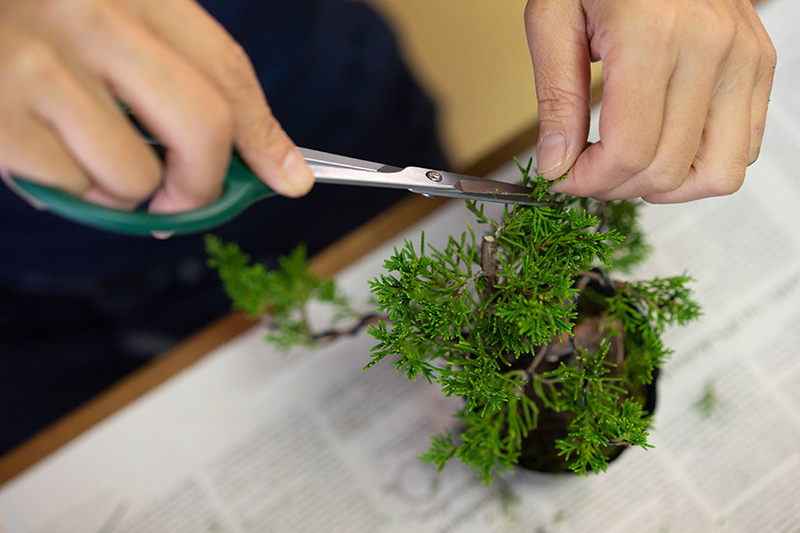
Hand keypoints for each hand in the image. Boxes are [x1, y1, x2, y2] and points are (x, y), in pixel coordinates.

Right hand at [0, 0, 312, 212]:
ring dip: (120, 191)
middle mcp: (89, 13)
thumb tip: (263, 166)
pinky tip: (41, 152)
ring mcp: (37, 59)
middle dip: (204, 185)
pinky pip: (72, 188)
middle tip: (183, 201)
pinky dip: (67, 190)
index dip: (264, 136)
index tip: (290, 179)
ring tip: (83, 156)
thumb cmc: (37, 32)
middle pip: (202, 123)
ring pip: (135, 175)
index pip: (226, 67)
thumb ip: (175, 81)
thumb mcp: (110, 30)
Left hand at [524, 0, 775, 202]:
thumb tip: (557, 163)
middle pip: (667, 168)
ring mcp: (743, 56)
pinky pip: (745, 148)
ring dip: (665, 187)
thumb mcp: (552, 18)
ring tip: (629, 169)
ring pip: (718, 172)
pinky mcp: (758, 63)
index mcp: (653, 34)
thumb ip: (555, 97)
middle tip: (587, 173)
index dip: (590, 181)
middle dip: (615, 187)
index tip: (565, 177)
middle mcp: (710, 46)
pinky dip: (701, 164)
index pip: (629, 150)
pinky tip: (663, 149)